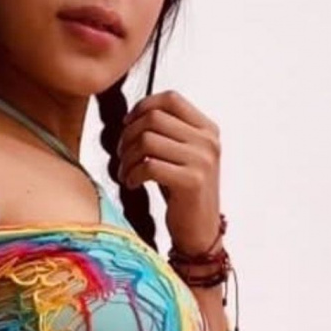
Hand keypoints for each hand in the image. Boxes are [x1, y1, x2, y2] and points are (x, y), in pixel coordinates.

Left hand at [117, 90, 221, 252]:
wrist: (200, 232)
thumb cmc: (183, 194)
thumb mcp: (181, 157)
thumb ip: (168, 133)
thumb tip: (132, 116)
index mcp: (208, 130)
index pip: (171, 99)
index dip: (142, 107)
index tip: (127, 125)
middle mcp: (208, 141)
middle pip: (154, 118)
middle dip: (128, 136)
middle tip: (122, 155)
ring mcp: (202, 160)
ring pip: (147, 140)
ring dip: (127, 158)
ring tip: (125, 173)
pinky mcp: (192, 181)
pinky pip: (149, 166)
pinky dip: (132, 174)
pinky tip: (132, 184)